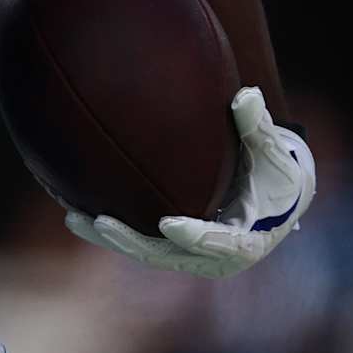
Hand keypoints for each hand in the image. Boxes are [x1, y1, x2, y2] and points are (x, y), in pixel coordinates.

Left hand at [64, 87, 314, 278]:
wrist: (277, 199)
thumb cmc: (278, 173)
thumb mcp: (273, 152)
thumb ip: (258, 126)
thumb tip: (246, 95)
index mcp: (246, 241)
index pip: (217, 241)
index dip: (193, 236)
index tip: (169, 224)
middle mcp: (215, 258)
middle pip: (168, 255)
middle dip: (133, 241)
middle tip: (101, 222)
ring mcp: (191, 256)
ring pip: (146, 252)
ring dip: (110, 239)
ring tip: (74, 217)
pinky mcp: (174, 248)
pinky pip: (140, 241)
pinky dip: (111, 231)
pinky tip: (75, 209)